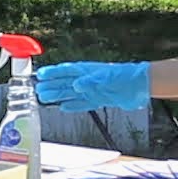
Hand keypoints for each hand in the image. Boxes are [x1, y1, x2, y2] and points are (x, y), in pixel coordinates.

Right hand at [33, 59, 151, 111]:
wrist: (139, 86)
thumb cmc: (124, 77)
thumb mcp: (107, 78)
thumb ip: (91, 82)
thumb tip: (76, 85)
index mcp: (87, 71)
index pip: (66, 71)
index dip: (53, 73)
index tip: (41, 75)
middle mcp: (88, 80)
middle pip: (65, 82)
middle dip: (51, 86)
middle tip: (37, 90)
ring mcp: (93, 90)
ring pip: (71, 93)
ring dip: (58, 96)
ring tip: (45, 98)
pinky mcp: (99, 100)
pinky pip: (82, 103)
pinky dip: (72, 106)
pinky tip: (64, 108)